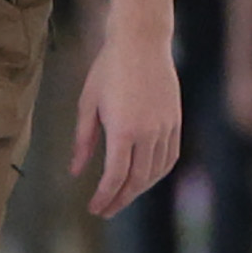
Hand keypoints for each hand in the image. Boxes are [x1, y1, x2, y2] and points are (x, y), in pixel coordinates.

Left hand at [72, 19, 184, 216]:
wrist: (141, 42)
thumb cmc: (108, 70)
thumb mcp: (87, 104)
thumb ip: (83, 141)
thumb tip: (76, 172)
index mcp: (123, 130)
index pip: (115, 177)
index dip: (104, 197)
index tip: (94, 208)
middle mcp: (148, 133)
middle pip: (136, 180)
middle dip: (120, 199)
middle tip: (106, 210)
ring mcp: (165, 128)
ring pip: (155, 172)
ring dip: (139, 189)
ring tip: (122, 196)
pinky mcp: (175, 121)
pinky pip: (170, 157)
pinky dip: (158, 173)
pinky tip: (145, 178)